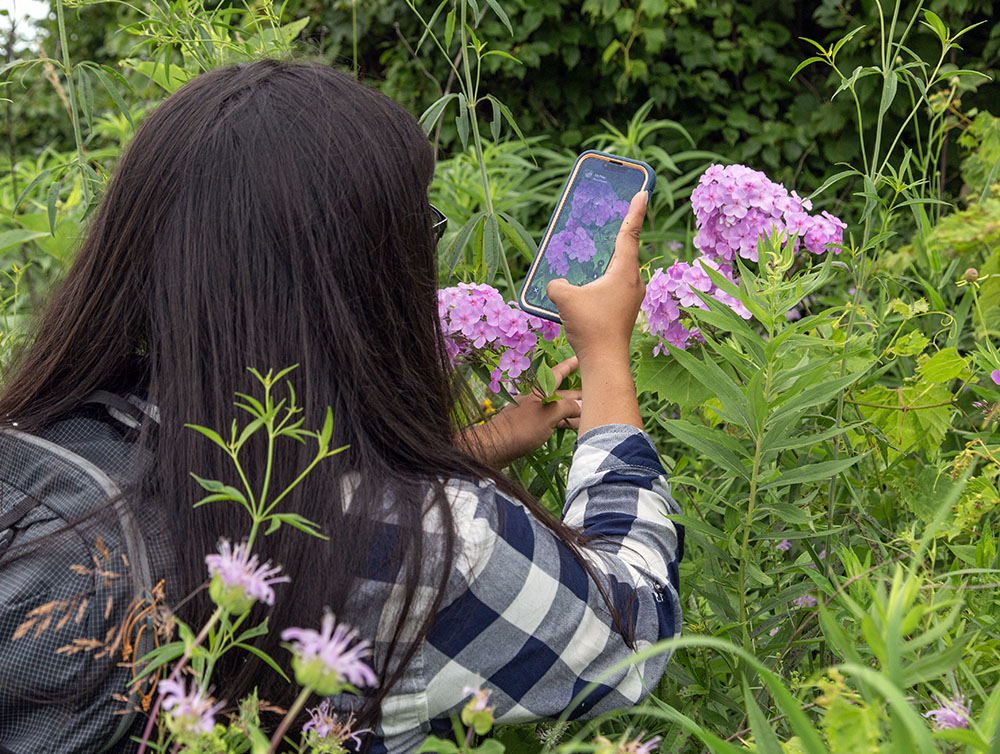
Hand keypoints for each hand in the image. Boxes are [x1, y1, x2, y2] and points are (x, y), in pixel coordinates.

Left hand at [460, 356, 580, 467]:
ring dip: (575, 410)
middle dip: (580, 393)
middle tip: (597, 393)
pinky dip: (565, 422)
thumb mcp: (549, 414)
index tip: (580, 357)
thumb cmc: (521, 427)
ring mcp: (535, 412)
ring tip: (592, 413)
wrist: (497, 446)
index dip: (570, 365)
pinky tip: (574, 427)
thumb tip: (582, 407)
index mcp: (540, 389)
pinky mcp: (532, 426)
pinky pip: (554, 420)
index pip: (559, 372)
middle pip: (563, 392)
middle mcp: (538, 398)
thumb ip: (568, 407)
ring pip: (560, 408)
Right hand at [546, 191, 647, 365]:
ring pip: (618, 271)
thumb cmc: (590, 327)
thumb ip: (556, 284)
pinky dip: (602, 280)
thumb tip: (557, 285)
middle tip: (612, 217)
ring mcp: (629, 298)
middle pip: (625, 250)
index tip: (644, 191)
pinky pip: (612, 287)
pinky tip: (586, 285)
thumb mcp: (565, 298)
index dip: (635, 210)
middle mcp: (632, 282)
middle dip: (618, 235)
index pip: (630, 233)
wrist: (604, 363)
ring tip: (593, 253)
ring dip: (606, 262)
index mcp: (624, 272)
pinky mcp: (623, 311)